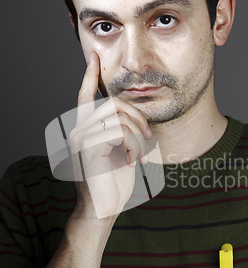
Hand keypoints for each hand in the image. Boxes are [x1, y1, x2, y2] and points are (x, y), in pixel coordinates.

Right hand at [69, 52, 151, 218]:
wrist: (103, 210)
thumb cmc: (113, 184)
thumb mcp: (122, 153)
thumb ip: (121, 133)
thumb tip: (132, 118)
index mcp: (86, 130)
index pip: (85, 97)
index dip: (90, 76)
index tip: (93, 58)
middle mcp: (79, 130)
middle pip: (113, 104)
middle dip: (138, 117)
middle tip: (148, 137)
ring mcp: (81, 137)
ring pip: (119, 116)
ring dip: (138, 135)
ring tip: (142, 155)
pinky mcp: (88, 147)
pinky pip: (119, 130)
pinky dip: (134, 144)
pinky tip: (135, 161)